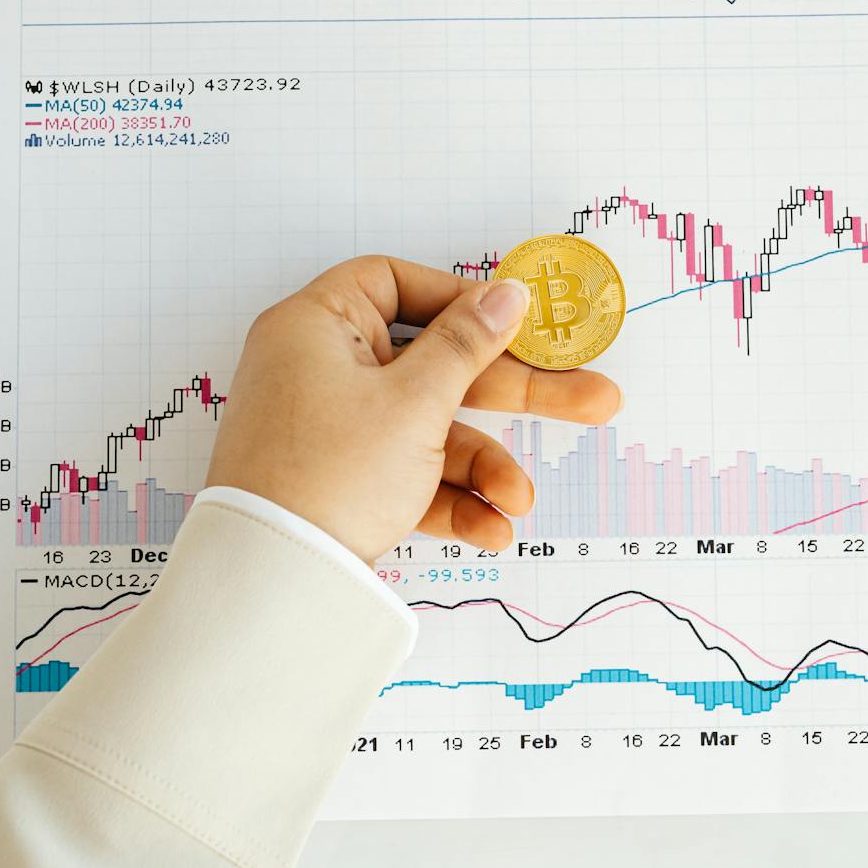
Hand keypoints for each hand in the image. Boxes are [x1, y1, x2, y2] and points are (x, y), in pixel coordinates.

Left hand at [205, 255, 621, 563]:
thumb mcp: (415, 402)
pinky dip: (449, 497)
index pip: (396, 284)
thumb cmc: (329, 475)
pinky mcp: (343, 482)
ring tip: (519, 499)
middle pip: (435, 363)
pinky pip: (408, 473)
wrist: (276, 583)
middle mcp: (321, 370)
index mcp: (318, 326)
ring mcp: (332, 430)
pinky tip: (490, 528)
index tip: (516, 323)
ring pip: (428, 427)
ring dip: (482, 464)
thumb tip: (507, 293)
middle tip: (591, 401)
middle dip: (514, 394)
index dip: (461, 300)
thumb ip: (468, 344)